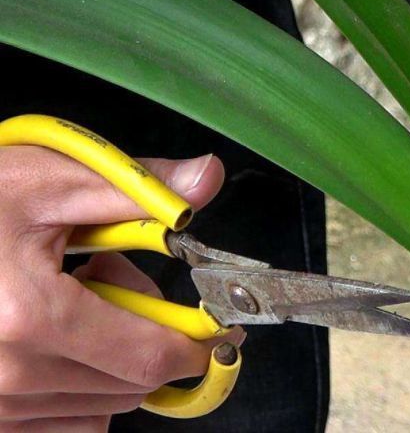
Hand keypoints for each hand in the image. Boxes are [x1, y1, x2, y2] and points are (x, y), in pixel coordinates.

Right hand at [0, 147, 241, 430]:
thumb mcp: (48, 179)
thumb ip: (136, 188)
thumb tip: (207, 178)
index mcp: (31, 318)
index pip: (154, 357)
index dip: (196, 339)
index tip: (212, 318)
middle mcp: (7, 376)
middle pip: (134, 384)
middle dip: (146, 334)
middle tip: (108, 277)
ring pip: (101, 406)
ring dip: (109, 358)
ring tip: (68, 301)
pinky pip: (63, 423)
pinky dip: (78, 388)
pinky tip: (50, 339)